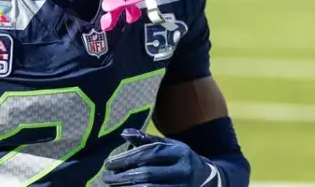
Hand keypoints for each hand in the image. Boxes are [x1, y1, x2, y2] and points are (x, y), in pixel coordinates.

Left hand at [102, 129, 220, 185]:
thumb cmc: (181, 159)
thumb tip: (123, 133)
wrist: (208, 180)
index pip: (150, 154)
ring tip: (112, 185)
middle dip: (124, 176)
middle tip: (106, 177)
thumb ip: (147, 141)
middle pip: (149, 174)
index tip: (108, 163)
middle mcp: (184, 171)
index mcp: (180, 152)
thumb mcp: (169, 146)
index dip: (127, 158)